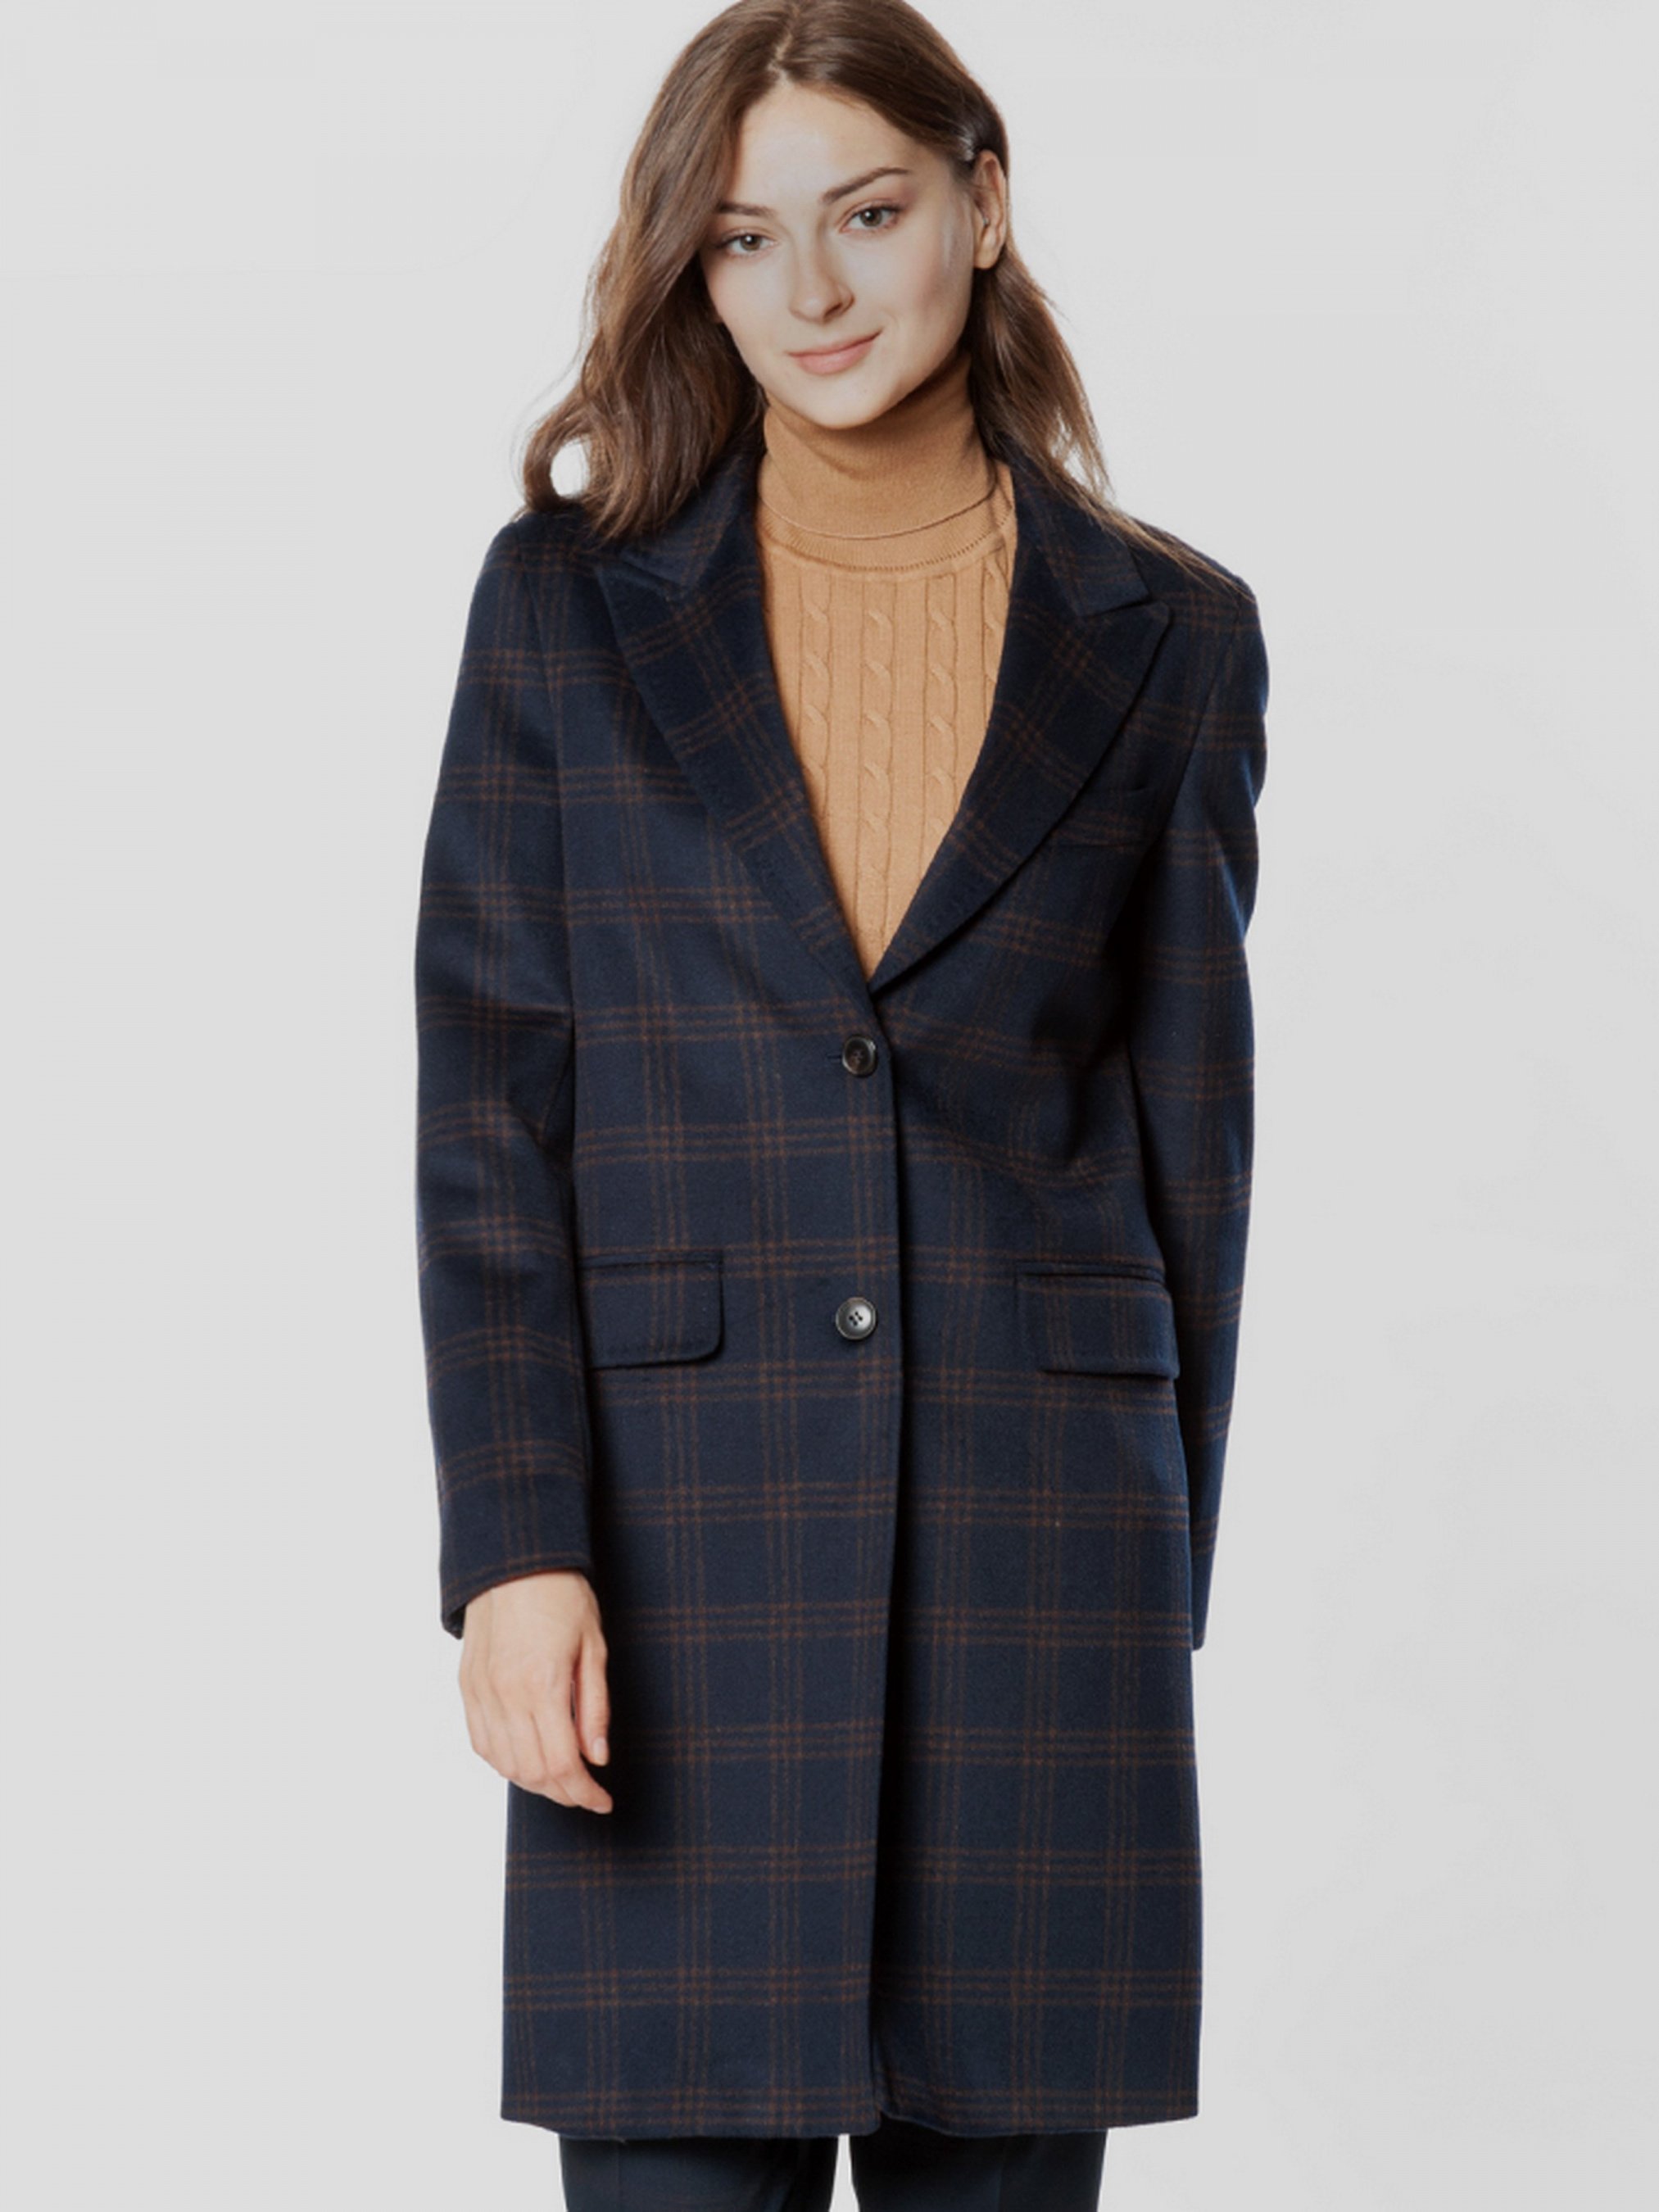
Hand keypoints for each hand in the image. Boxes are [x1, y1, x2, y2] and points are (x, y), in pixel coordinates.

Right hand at [459, 1571, 613, 1812]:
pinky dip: (504, 1763)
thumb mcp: (593, 1646)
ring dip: (534, 1782)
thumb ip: (594, 1706)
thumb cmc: (561, 1595)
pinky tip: (526, 1760)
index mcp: (542, 1684)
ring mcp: (481, 1693)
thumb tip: (596, 1757)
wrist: (515, 1560)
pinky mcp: (467, 1687)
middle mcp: (506, 1695)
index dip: (584, 1792)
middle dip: (563, 1793)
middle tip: (586, 1792)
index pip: (561, 1764)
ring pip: (504, 1764)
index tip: (602, 1800)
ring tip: (561, 1778)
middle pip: (532, 1772)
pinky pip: (481, 1743)